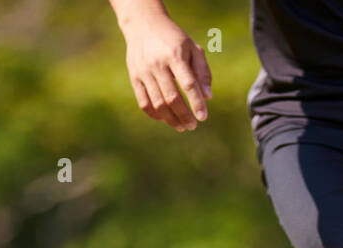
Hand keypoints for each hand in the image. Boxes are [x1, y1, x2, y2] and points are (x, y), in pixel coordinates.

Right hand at [121, 10, 211, 131]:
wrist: (144, 25)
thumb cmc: (175, 40)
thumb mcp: (193, 48)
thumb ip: (202, 72)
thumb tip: (208, 97)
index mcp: (174, 55)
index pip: (188, 84)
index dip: (196, 103)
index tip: (203, 117)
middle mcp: (157, 64)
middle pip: (172, 98)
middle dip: (184, 115)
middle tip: (193, 126)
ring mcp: (143, 71)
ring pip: (157, 104)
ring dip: (171, 119)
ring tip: (181, 126)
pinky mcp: (134, 77)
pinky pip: (144, 103)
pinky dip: (155, 115)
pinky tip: (166, 119)